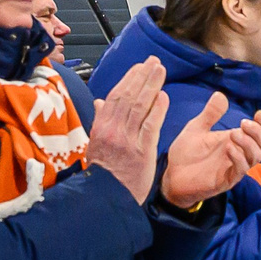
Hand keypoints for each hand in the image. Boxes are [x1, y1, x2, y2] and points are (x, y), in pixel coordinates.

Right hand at [88, 60, 168, 203]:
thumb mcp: (96, 144)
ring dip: (151, 85)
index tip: (139, 66)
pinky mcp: (141, 151)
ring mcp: (127, 140)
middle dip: (142, 76)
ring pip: (140, 106)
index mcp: (100, 128)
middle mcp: (113, 130)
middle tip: (154, 61)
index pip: (114, 96)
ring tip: (160, 70)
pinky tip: (164, 96)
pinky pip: (151, 125)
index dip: (128, 79)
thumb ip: (100, 121)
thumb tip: (100, 101)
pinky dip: (158, 109)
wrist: (107, 198)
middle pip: (128, 96)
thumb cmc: (104, 172)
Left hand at [160, 94, 260, 208]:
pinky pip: (241, 170)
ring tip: (234, 134)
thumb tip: (221, 95)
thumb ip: (210, 114)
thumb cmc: (186, 153)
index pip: (260, 133)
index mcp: (234, 141)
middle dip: (258, 132)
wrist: (172, 175)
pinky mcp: (227, 180)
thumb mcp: (197, 128)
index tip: (258, 113)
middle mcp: (238, 154)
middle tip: (244, 123)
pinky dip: (238, 157)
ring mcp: (234, 168)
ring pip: (256, 157)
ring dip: (249, 144)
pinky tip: (228, 148)